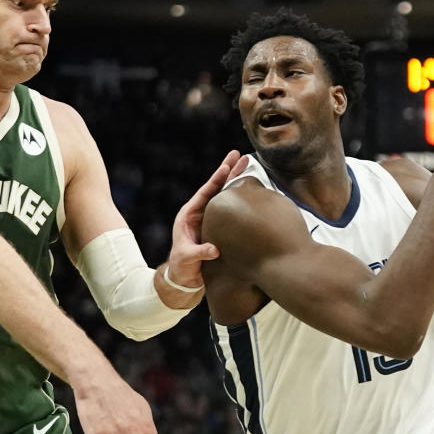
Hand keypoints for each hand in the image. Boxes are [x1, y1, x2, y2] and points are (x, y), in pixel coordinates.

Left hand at [166, 150, 247, 286]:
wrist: (185, 278)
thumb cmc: (182, 267)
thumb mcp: (187, 258)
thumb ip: (199, 253)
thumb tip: (215, 249)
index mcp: (190, 214)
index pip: (205, 192)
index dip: (217, 179)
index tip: (227, 166)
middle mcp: (201, 212)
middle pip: (217, 187)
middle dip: (229, 171)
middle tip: (241, 155)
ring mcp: (210, 218)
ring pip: (225, 195)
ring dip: (236, 180)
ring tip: (247, 164)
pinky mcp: (219, 226)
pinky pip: (231, 208)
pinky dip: (240, 197)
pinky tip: (251, 190)